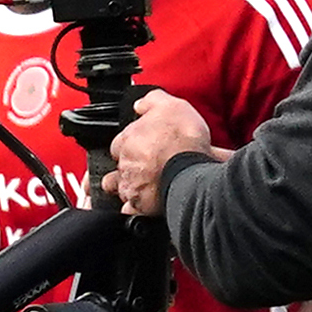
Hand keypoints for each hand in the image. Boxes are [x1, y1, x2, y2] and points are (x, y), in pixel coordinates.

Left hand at [108, 89, 219, 217]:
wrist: (192, 167)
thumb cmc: (183, 138)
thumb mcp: (170, 106)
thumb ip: (152, 102)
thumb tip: (140, 103)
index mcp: (128, 140)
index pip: (120, 143)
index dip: (131, 145)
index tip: (141, 147)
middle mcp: (125, 163)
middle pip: (119, 166)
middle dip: (128, 167)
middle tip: (145, 167)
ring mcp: (130, 185)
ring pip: (120, 188)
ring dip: (128, 188)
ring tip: (140, 187)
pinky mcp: (139, 205)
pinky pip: (130, 210)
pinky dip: (134, 209)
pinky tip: (142, 207)